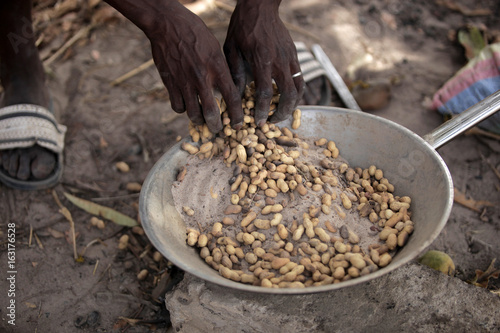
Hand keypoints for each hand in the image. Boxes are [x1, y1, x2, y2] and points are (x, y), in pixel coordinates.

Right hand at [105, 0, 242, 132]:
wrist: (168, 24)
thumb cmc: (195, 33)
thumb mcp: (215, 49)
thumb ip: (221, 70)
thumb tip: (227, 89)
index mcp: (217, 68)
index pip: (232, 98)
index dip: (237, 115)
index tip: (239, 124)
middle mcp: (202, 78)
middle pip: (211, 114)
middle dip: (216, 126)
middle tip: (218, 129)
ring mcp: (184, 82)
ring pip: (192, 114)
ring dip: (199, 121)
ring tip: (202, 120)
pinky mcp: (170, 83)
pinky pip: (177, 106)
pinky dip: (182, 110)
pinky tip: (185, 105)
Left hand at [223, 0, 303, 126]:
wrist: (260, 7)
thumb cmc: (242, 28)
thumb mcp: (232, 50)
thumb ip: (236, 74)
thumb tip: (237, 97)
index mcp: (261, 60)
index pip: (265, 92)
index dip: (262, 110)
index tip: (259, 122)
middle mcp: (279, 60)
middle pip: (288, 94)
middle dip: (281, 112)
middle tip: (272, 121)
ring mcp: (290, 58)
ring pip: (299, 88)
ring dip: (292, 104)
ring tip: (282, 112)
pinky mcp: (295, 55)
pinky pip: (300, 78)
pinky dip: (296, 92)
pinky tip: (287, 97)